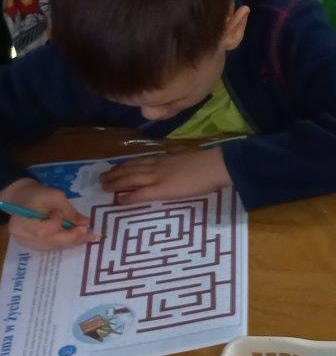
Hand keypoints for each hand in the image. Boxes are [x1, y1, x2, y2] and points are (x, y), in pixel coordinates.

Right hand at [1, 177, 97, 250]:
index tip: (62, 213)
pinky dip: (68, 242)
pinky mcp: (34, 245)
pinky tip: (81, 238)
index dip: (56, 224)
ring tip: (91, 237)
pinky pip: (54, 246)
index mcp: (21, 222)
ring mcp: (28, 243)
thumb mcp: (55, 197)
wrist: (23, 198)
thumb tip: (86, 223)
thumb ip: (69, 211)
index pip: (42, 231)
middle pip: (51, 242)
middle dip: (74, 237)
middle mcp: (23, 237)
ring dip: (74, 241)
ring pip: (55, 246)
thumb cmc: (38, 194)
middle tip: (93, 234)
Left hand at [100, 149, 231, 203]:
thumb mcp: (186, 154)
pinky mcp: (161, 190)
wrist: (214, 166)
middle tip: (102, 178)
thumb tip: (172, 156)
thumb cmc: (206, 161)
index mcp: (163, 158)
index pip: (138, 161)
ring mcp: (157, 178)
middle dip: (114, 174)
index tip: (115, 168)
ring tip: (104, 187)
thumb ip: (176, 156)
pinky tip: (118, 201)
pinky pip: (139, 194)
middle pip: (129, 169)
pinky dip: (127, 197)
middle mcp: (156, 166)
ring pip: (129, 180)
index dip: (125, 165)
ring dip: (115, 183)